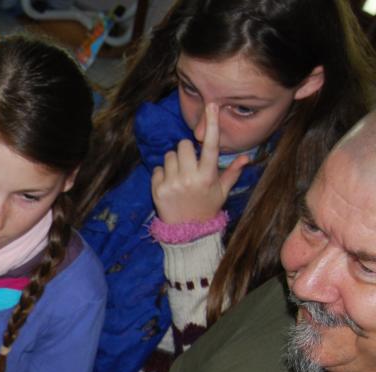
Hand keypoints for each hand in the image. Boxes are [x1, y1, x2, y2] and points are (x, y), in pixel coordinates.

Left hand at [151, 103, 249, 224]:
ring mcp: (171, 184)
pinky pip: (157, 168)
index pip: (210, 145)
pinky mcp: (157, 190)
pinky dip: (163, 173)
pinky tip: (169, 184)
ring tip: (180, 175)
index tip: (211, 106)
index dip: (212, 124)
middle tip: (190, 163)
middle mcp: (189, 178)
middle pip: (183, 145)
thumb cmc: (207, 208)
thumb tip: (247, 158)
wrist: (187, 232)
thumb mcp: (222, 191)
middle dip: (186, 150)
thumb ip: (232, 172)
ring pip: (169, 155)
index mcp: (208, 176)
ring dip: (174, 161)